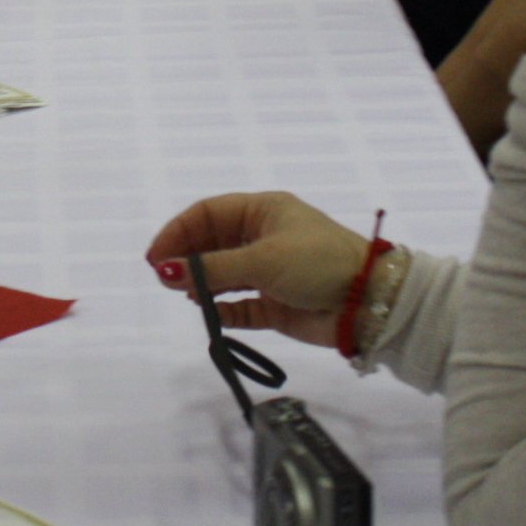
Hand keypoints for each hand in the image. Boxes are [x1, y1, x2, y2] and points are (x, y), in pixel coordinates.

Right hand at [146, 191, 371, 349]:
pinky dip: (225, 309)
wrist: (369, 302)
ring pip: (225, 275)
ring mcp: (271, 272)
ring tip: (187, 295)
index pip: (209, 214)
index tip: (157, 256)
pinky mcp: (278, 304)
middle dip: (188, 258)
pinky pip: (242, 306)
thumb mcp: (261, 260)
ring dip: (204, 284)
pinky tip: (211, 313)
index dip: (179, 231)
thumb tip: (165, 270)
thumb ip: (211, 269)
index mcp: (264, 212)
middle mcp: (264, 238)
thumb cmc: (316, 263)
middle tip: (164, 278)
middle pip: (213, 244)